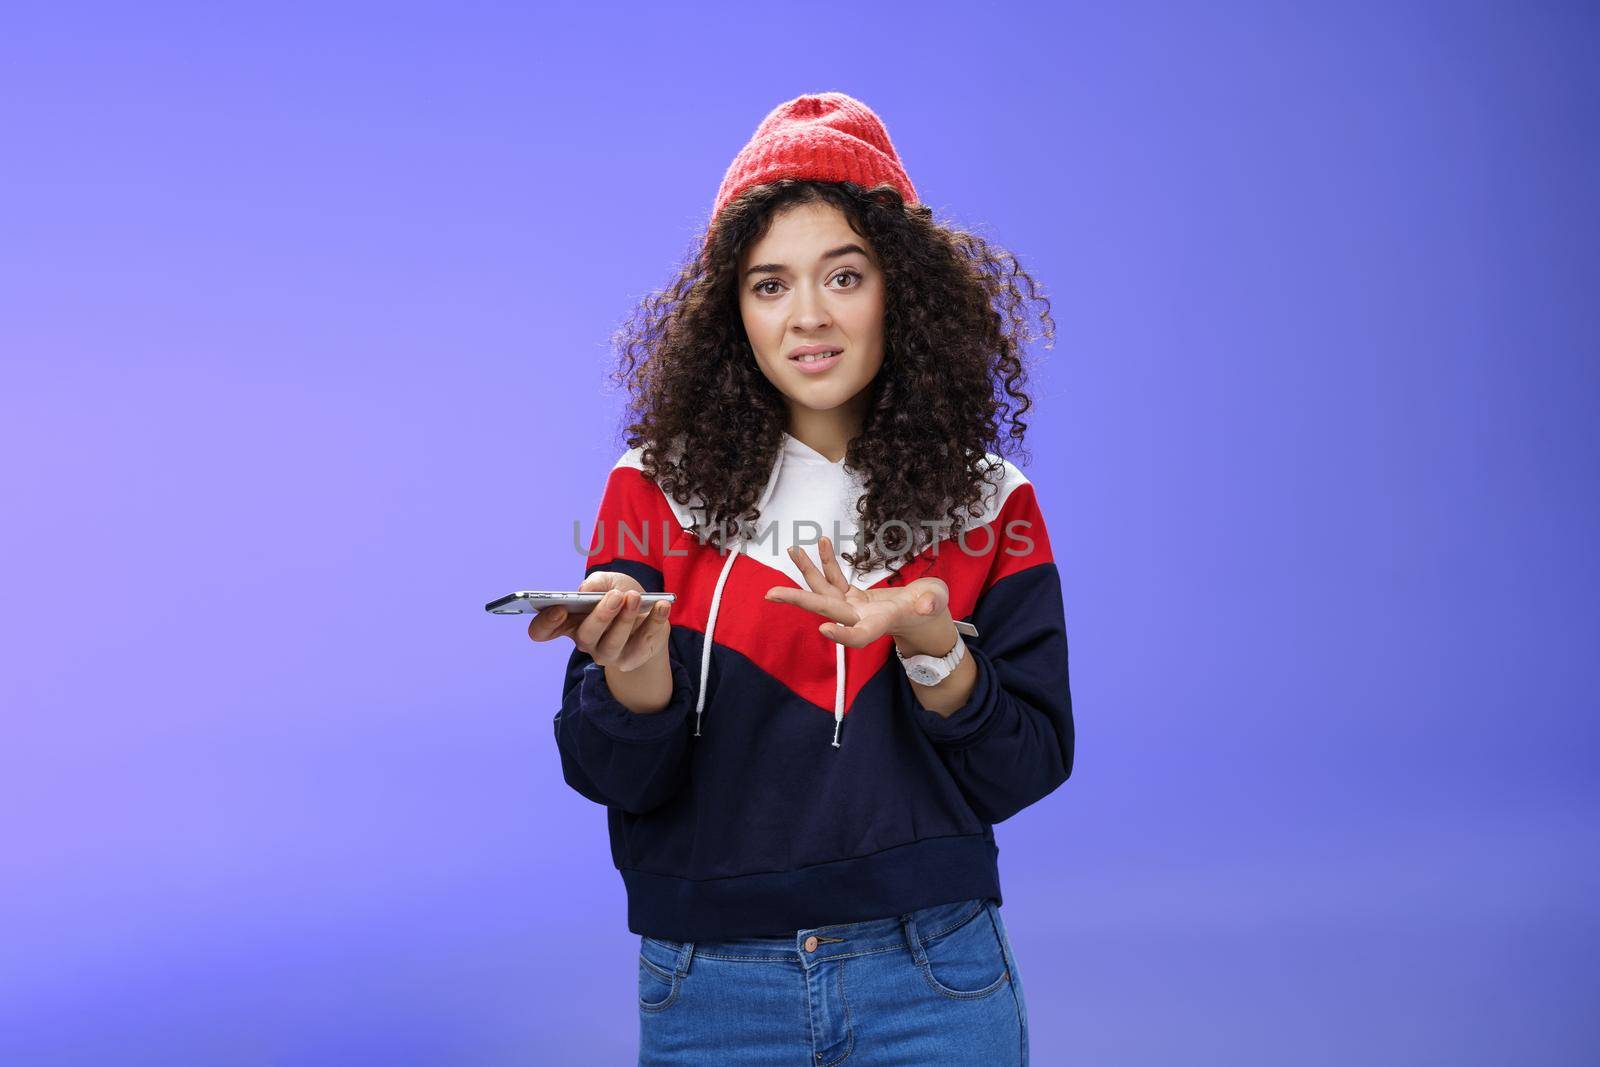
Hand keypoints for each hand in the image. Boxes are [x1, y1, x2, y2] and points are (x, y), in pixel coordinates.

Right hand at [526, 570, 672, 671]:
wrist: (647, 614)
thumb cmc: (621, 595)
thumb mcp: (608, 581)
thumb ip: (596, 582)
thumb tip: (587, 592)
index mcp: (569, 621)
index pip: (542, 631)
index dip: (545, 623)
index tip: (559, 608)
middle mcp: (585, 641)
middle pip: (585, 636)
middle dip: (601, 616)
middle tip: (616, 595)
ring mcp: (607, 654)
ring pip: (612, 644)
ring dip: (626, 619)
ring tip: (635, 597)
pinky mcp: (632, 659)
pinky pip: (643, 644)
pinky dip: (654, 622)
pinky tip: (661, 605)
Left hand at [763, 536, 950, 648]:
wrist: (920, 614)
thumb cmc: (931, 608)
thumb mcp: (936, 602)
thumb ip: (931, 602)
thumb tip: (926, 604)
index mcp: (881, 623)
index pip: (859, 636)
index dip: (843, 635)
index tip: (825, 628)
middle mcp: (860, 617)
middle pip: (826, 611)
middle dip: (799, 601)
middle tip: (770, 594)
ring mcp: (852, 607)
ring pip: (824, 591)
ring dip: (806, 572)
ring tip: (792, 550)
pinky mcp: (851, 596)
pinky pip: (834, 578)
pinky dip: (827, 562)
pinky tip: (822, 543)